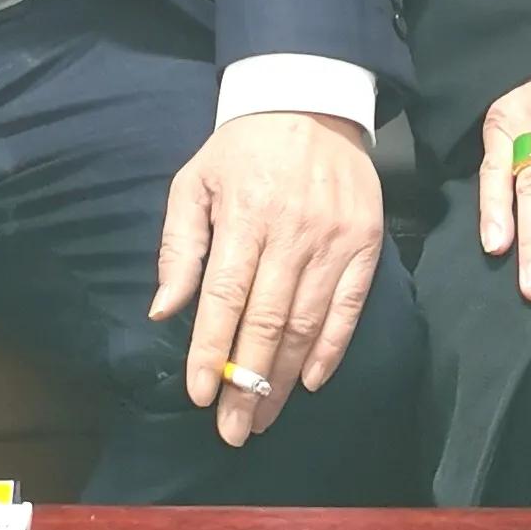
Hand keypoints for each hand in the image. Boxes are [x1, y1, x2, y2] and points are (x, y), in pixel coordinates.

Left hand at [148, 112, 385, 445]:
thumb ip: (180, 247)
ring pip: (307, 322)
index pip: (226, 295)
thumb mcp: (196, 183)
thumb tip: (164, 311)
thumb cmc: (241, 148)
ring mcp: (334, 238)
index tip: (200, 395)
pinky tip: (308, 380)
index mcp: (245, 212)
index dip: (212, 349)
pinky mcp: (365, 242)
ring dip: (283, 377)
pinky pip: (349, 307)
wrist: (310, 100)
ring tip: (262, 416)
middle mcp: (292, 229)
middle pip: (267, 320)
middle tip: (233, 429)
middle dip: (247, 381)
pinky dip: (330, 348)